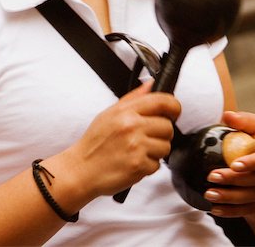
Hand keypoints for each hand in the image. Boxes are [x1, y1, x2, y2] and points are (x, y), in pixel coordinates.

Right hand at [68, 81, 180, 197]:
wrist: (80, 171)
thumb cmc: (94, 144)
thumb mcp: (109, 114)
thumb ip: (134, 98)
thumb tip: (151, 84)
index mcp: (126, 111)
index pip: (163, 101)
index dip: (174, 107)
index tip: (173, 113)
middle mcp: (132, 126)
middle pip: (168, 127)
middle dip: (161, 135)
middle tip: (145, 139)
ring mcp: (136, 146)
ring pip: (165, 147)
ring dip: (155, 152)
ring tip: (136, 152)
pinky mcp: (138, 165)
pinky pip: (157, 165)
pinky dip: (147, 167)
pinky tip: (132, 163)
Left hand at [203, 111, 254, 217]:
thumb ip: (244, 121)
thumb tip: (227, 116)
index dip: (253, 162)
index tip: (234, 164)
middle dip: (233, 180)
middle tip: (211, 177)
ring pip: (254, 197)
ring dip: (230, 198)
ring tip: (209, 194)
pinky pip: (253, 209)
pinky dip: (234, 211)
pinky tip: (216, 209)